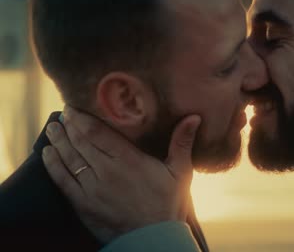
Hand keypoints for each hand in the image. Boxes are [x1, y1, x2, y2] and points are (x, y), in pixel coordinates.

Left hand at [42, 106, 200, 242]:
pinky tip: (47, 153)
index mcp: (128, 160)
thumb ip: (182, 143)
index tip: (74, 108)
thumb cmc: (168, 204)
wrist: (153, 237)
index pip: (98, 133)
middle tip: (63, 113)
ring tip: (52, 128)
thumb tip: (194, 117)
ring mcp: (92, 188)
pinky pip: (62, 180)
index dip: (82, 119)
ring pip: (69, 158)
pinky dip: (53, 165)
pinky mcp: (83, 203)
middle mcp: (106, 171)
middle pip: (80, 142)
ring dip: (58, 141)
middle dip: (69, 126)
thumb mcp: (180, 172)